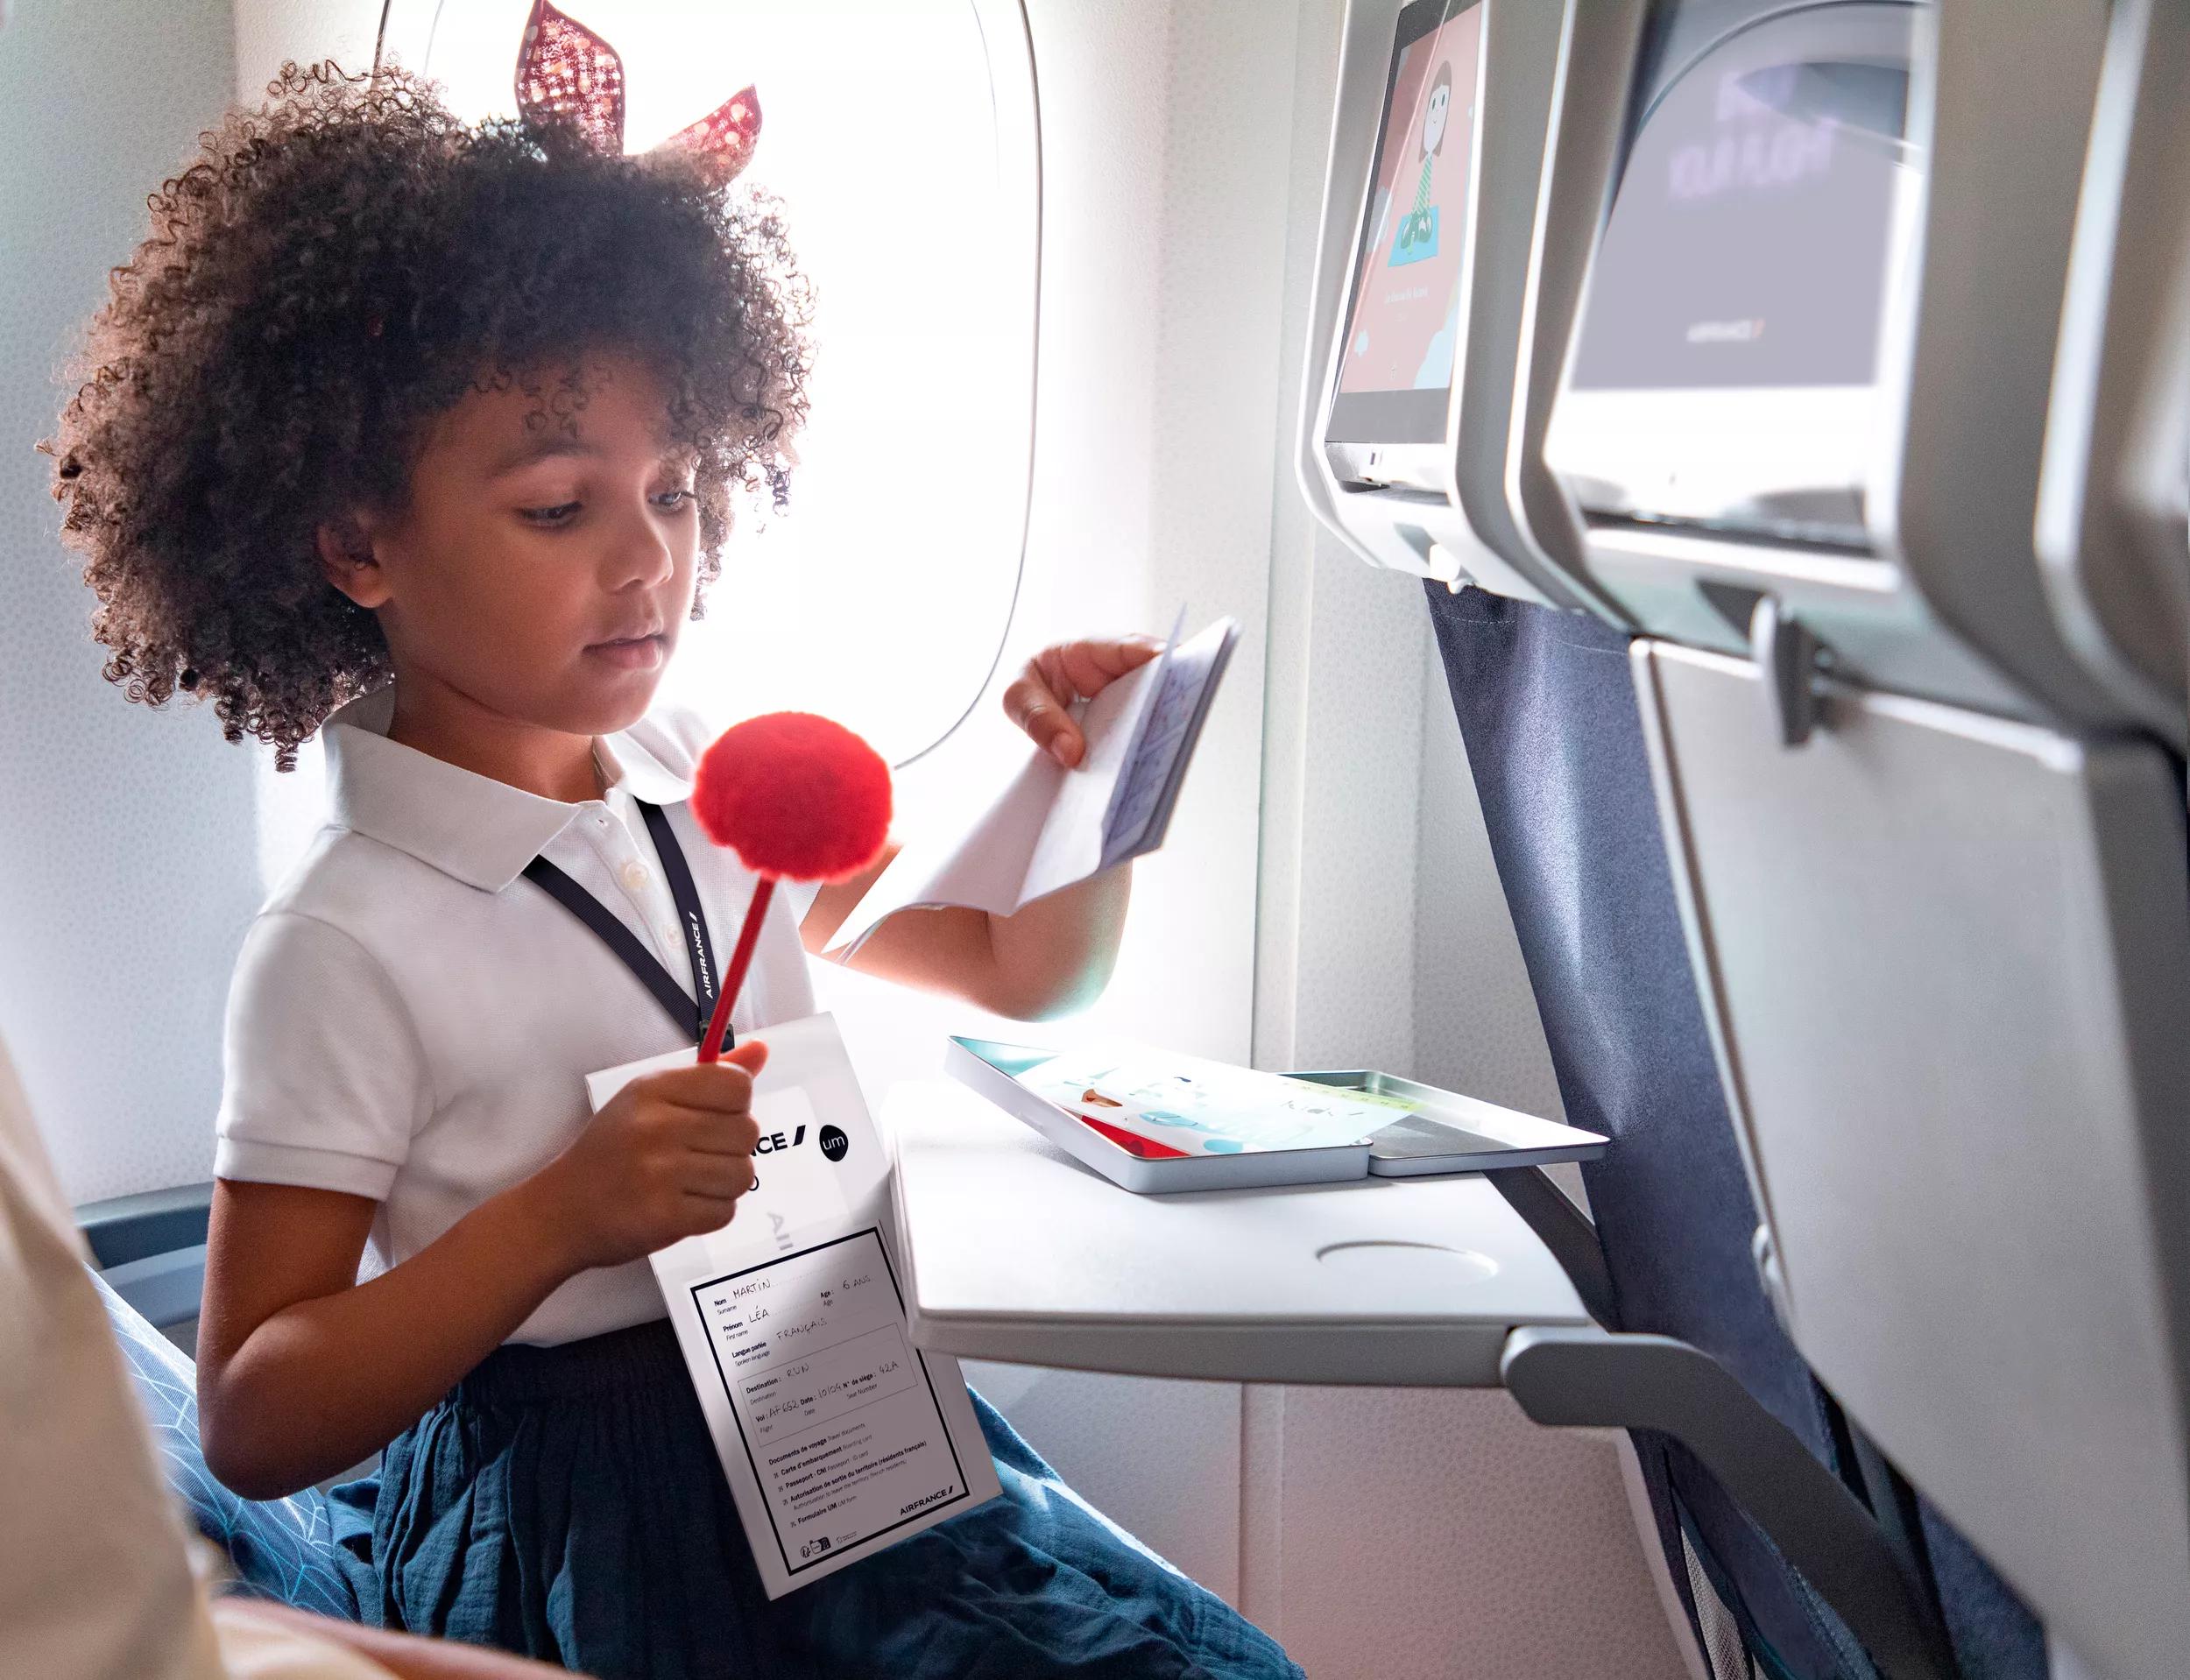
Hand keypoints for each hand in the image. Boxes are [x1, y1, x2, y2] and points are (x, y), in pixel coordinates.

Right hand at [528, 1040, 768, 1272]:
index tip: (713, 1116)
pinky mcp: (665, 1216)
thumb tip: (761, 1050)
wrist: (561, 1210)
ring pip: (743, 1174)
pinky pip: (726, 1211)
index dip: (736, 1104)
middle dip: (731, 1147)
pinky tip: (682, 1204)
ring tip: (690, 1182)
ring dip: (724, 1183)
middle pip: (747, 1131)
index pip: (737, 1085)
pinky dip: (710, 1212)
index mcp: (654, 1089)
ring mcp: (660, 1173)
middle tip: (697, 1155)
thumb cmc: (611, 1151)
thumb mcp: (650, 1099)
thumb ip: (709, 1077)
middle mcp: (657, 1126)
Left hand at [1003, 635, 1164, 767]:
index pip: (1128, 646)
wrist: (1021, 705)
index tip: (1176, 670)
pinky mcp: (1120, 723)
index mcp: (1085, 650)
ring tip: (1164, 752)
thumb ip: (1039, 720)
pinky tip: (1141, 770)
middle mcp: (1112, 672)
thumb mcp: (1015, 695)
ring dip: (1156, 727)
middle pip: (1152, 678)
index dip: (1157, 657)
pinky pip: (1135, 733)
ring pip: (1149, 708)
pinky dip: (1139, 748)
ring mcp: (1120, 697)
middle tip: (1179, 720)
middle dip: (1167, 697)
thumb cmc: (1021, 686)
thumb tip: (1072, 752)